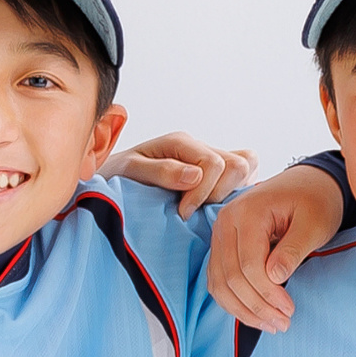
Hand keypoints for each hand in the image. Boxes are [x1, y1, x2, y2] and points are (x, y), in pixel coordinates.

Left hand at [113, 132, 260, 217]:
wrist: (109, 185)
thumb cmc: (116, 178)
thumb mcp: (131, 171)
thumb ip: (161, 171)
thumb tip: (195, 176)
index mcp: (181, 142)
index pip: (214, 163)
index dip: (203, 192)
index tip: (182, 214)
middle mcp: (199, 148)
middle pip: (237, 164)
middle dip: (219, 194)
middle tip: (192, 212)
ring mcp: (210, 161)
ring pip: (246, 168)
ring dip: (229, 193)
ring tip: (203, 211)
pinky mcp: (216, 177)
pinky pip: (244, 178)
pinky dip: (237, 193)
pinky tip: (215, 208)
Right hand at [206, 166, 345, 329]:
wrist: (309, 183)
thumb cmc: (315, 200)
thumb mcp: (314, 223)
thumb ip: (294, 250)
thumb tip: (275, 278)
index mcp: (247, 212)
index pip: (249, 266)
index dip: (268, 294)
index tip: (290, 310)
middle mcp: (225, 222)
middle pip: (231, 278)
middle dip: (257, 307)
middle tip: (283, 324)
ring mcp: (220, 234)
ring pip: (220, 284)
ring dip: (243, 310)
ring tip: (272, 325)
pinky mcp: (223, 246)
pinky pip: (219, 280)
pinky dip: (234, 301)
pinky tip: (255, 314)